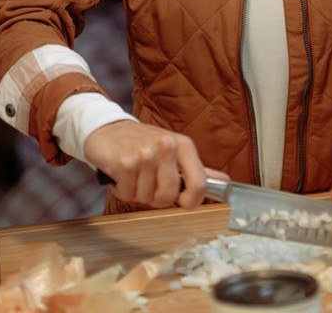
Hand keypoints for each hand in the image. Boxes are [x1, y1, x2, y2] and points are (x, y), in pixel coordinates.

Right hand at [84, 121, 227, 208]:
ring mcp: (145, 154)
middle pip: (169, 196)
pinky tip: (121, 174)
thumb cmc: (142, 142)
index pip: (200, 184)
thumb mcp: (174, 150)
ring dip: (137, 192)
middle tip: (148, 183)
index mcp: (183, 145)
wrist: (106, 128)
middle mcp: (166, 147)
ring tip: (134, 174)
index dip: (192, 201)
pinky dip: (122, 190)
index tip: (183, 203)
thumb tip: (225, 184)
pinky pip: (128, 194)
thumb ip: (198, 170)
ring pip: (147, 197)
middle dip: (156, 197)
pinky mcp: (124, 163)